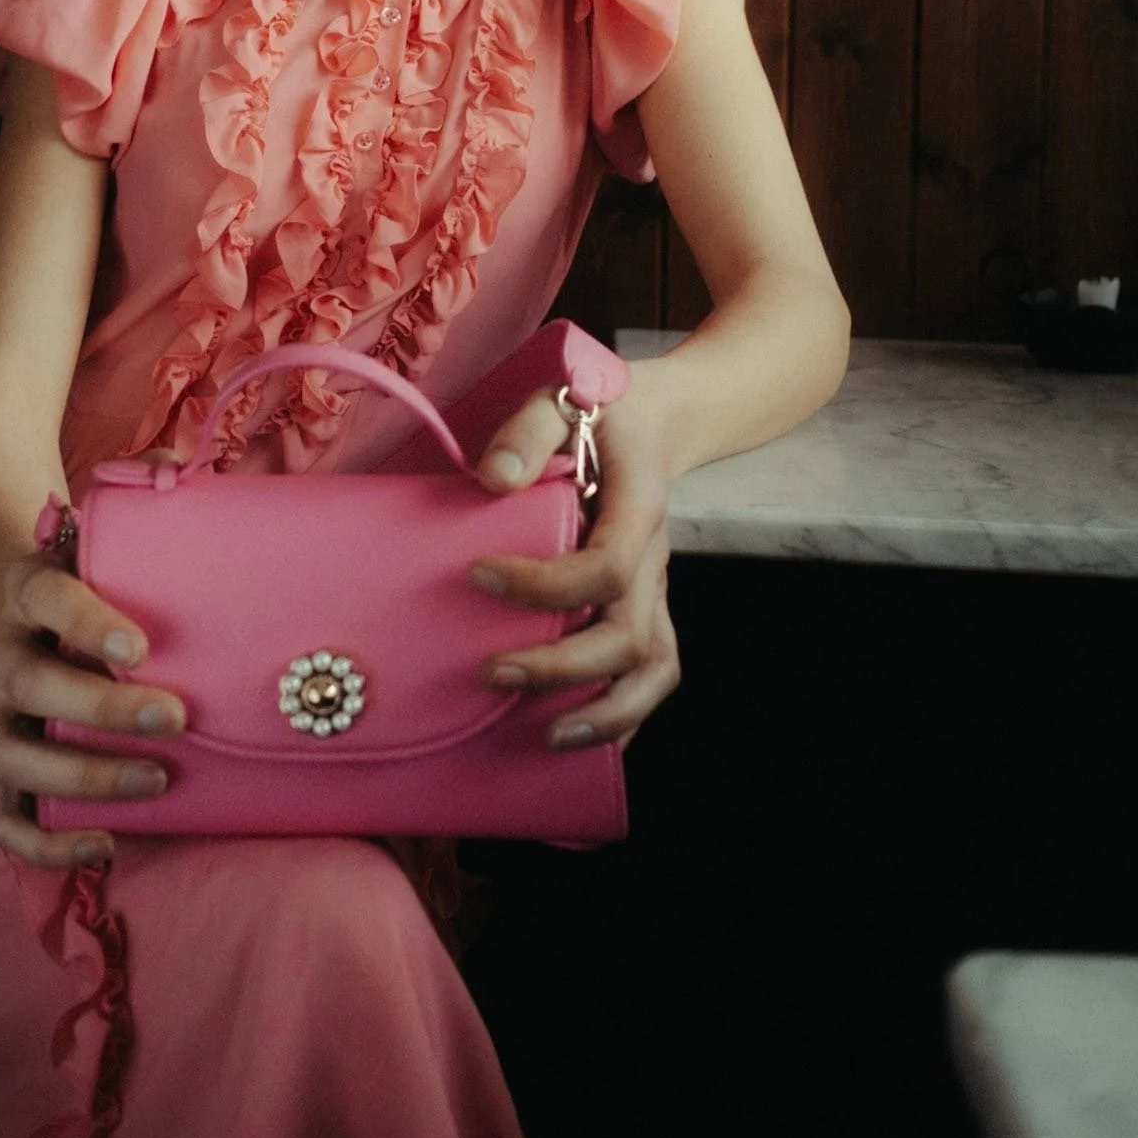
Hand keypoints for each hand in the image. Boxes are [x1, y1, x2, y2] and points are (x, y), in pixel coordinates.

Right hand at [0, 453, 186, 868]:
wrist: (42, 606)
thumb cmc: (104, 574)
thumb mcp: (117, 534)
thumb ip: (144, 500)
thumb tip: (178, 472)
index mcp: (28, 589)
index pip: (47, 599)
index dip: (88, 622)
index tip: (143, 646)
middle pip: (32, 685)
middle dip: (102, 708)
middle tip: (175, 715)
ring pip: (13, 757)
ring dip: (83, 775)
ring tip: (156, 780)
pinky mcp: (2, 774)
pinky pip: (6, 821)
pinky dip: (47, 843)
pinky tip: (106, 843)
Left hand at [468, 385, 679, 752]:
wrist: (660, 420)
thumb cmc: (601, 410)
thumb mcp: (563, 397)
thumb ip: (528, 431)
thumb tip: (493, 479)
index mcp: (638, 509)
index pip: (605, 566)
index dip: (545, 586)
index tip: (477, 575)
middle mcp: (654, 561)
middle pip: (631, 637)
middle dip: (564, 668)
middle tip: (490, 673)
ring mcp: (655, 591)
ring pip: (655, 669)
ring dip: (608, 713)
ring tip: (548, 736)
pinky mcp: (646, 608)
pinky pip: (651, 674)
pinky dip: (624, 716)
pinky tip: (577, 739)